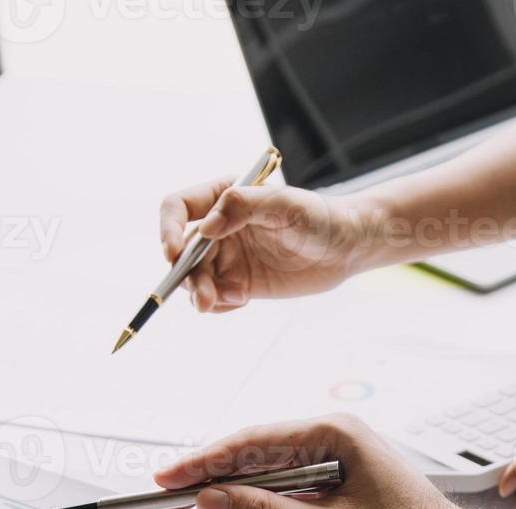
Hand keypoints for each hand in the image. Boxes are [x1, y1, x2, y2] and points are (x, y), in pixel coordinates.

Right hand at [152, 414, 506, 508]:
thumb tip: (211, 501)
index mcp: (332, 433)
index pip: (250, 442)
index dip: (202, 462)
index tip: (165, 480)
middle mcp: (330, 439)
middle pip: (251, 456)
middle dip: (207, 484)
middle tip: (162, 507)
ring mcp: (333, 461)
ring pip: (263, 477)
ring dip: (228, 503)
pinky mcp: (335, 485)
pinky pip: (282, 492)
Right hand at [159, 178, 375, 312]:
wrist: (347, 247)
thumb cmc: (319, 216)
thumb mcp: (284, 204)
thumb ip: (243, 207)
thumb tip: (205, 228)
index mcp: (223, 197)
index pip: (178, 208)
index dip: (168, 229)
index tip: (174, 252)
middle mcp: (219, 228)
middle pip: (182, 252)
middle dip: (186, 275)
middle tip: (204, 297)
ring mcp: (228, 257)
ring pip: (195, 279)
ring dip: (200, 294)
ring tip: (227, 301)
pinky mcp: (240, 283)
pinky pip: (215, 298)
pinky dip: (219, 304)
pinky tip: (242, 300)